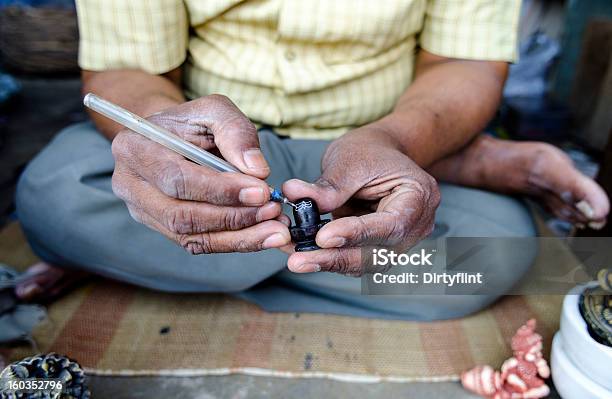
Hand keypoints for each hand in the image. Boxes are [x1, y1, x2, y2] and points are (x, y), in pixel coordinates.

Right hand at [111, 95, 290, 253]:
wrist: (172, 138)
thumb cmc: (191, 123)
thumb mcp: (213, 110)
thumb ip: (235, 131)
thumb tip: (257, 170)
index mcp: (135, 149)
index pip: (177, 179)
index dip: (221, 190)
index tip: (261, 191)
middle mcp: (132, 186)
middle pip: (181, 215)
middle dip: (232, 216)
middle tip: (272, 211)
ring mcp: (145, 212)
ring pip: (191, 236)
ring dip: (238, 236)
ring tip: (276, 230)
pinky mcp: (164, 229)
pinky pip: (199, 244)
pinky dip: (234, 242)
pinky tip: (263, 236)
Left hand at [282, 126, 439, 274]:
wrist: (378, 154)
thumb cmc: (370, 151)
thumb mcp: (350, 160)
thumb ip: (329, 185)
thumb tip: (294, 195)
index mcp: (419, 197)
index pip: (391, 225)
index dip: (356, 234)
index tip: (323, 237)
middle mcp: (415, 227)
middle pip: (377, 253)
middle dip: (335, 257)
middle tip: (298, 260)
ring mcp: (398, 242)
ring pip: (364, 263)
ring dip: (328, 262)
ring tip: (295, 259)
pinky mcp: (377, 249)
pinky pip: (354, 260)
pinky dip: (328, 258)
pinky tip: (303, 255)